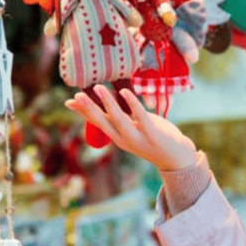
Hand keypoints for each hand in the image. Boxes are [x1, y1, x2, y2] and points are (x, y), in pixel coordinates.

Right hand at [65, 85, 197, 170]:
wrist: (176, 157)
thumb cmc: (153, 138)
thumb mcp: (132, 129)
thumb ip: (121, 117)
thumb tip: (108, 104)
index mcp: (117, 137)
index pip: (96, 123)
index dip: (82, 112)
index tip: (69, 101)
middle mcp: (124, 139)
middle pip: (103, 122)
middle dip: (90, 108)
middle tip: (78, 95)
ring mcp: (138, 137)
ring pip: (119, 119)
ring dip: (108, 103)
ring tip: (98, 87)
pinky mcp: (153, 134)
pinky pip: (141, 117)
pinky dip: (132, 104)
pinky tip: (125, 92)